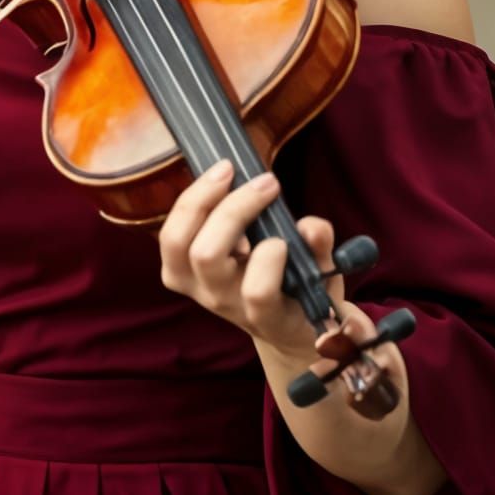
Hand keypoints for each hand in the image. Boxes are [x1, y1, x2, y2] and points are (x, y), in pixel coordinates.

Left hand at [156, 158, 408, 399]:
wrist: (279, 324)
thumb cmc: (302, 294)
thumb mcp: (323, 276)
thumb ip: (320, 250)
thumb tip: (309, 226)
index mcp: (265, 314)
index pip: (257, 292)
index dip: (268, 260)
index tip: (285, 237)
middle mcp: (222, 302)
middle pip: (207, 255)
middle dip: (234, 210)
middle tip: (267, 182)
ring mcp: (194, 288)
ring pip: (176, 242)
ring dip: (201, 200)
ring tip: (228, 171)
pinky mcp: (178, 272)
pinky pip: (170, 235)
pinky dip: (189, 204)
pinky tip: (216, 185)